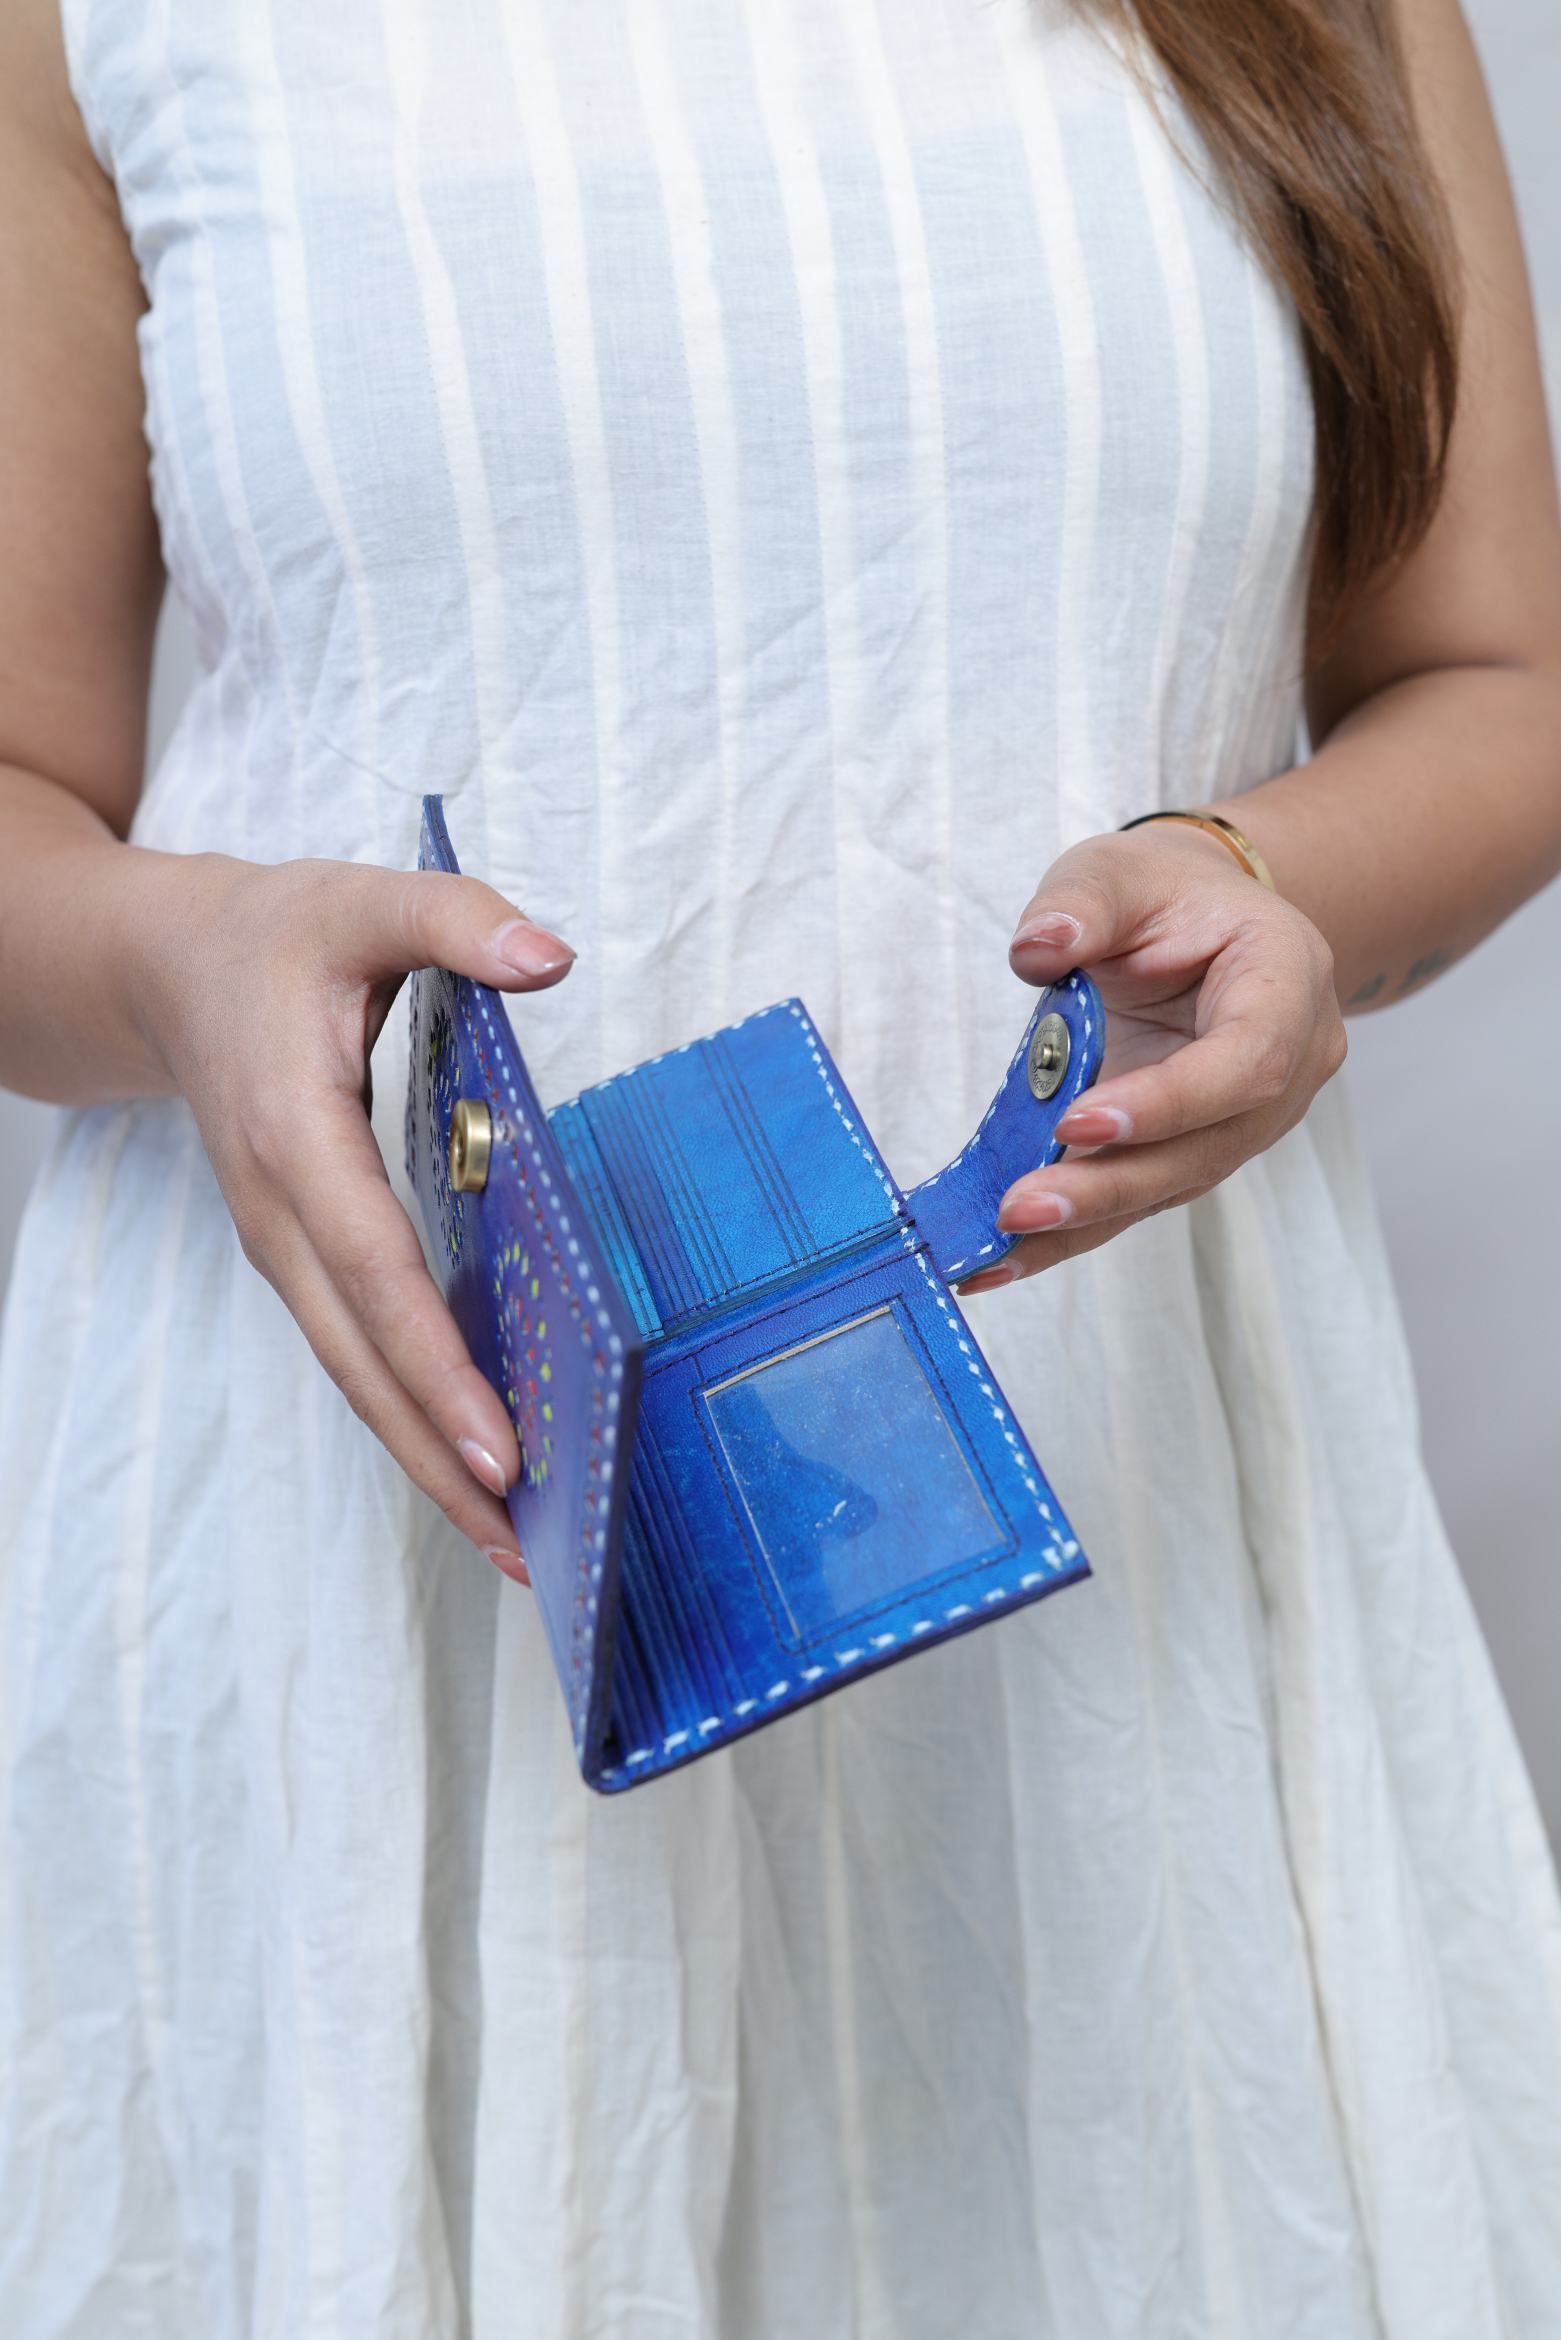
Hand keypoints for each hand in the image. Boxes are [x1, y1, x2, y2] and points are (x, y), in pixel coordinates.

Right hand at [130, 850, 578, 1576]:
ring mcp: (284, 1247)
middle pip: (361, 1361)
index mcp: (297, 1136)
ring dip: (424, 1459)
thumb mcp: (359, 903)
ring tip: (511, 1538)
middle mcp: (281, 1214)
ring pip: (354, 1374)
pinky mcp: (300, 1258)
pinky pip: (356, 1351)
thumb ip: (455, 921)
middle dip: (437, 1458)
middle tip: (523, 1540)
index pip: (376, 1270)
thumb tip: (549, 956)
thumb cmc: (269, 939)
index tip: (498, 1447)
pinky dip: (408, 1413)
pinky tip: (468, 1458)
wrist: (168, 970)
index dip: (436, 1363)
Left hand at [956, 821, 1346, 1289]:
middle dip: (1110, 1185)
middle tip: (1021, 1208)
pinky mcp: (1193, 1153)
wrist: (1196, 924)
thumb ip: (1081, 902)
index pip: (1247, 1060)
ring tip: (995, 1248)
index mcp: (1288, 982)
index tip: (1077, 1121)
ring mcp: (1245, 1121)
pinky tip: (997, 1260)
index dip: (1170, 1101)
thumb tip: (1036, 949)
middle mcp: (1287, 1066)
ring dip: (1082, 1224)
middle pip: (1208, 1147)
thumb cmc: (1163, 895)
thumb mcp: (1117, 869)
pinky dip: (1068, 1232)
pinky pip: (1136, 1198)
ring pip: (1170, 1187)